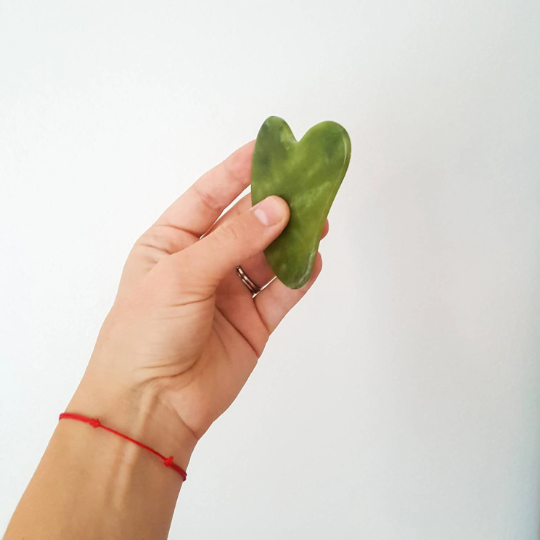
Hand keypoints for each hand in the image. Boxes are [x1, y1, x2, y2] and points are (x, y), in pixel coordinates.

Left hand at [69, 141, 324, 457]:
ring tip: (318, 219)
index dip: (238, 171)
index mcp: (172, 243)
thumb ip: (233, 241)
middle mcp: (203, 264)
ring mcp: (230, 293)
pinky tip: (312, 258)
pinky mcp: (253, 322)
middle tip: (307, 183)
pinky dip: (298, 275)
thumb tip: (277, 209)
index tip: (268, 148)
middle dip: (275, 204)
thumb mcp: (182, 275)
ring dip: (292, 238)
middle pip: (247, 224)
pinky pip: (281, 292)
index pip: (209, 196)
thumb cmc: (145, 333)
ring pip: (269, 256)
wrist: (151, 405)